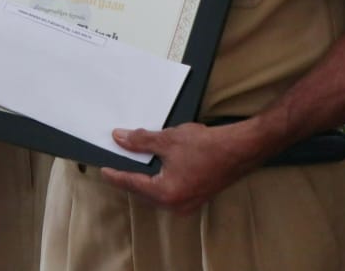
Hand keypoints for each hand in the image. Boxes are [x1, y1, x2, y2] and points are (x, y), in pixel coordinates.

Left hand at [100, 121, 263, 212]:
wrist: (240, 149)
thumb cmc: (208, 146)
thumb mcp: (168, 139)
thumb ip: (140, 141)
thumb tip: (120, 139)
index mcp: (166, 193)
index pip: (132, 184)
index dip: (116, 175)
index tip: (104, 170)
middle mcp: (176, 204)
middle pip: (143, 192)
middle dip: (130, 178)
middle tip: (116, 165)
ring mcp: (188, 204)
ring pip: (157, 194)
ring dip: (145, 180)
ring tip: (133, 165)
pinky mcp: (196, 198)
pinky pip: (170, 192)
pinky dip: (160, 181)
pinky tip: (156, 168)